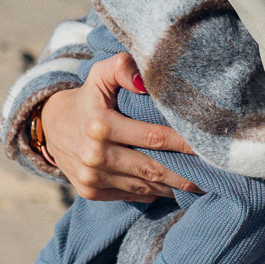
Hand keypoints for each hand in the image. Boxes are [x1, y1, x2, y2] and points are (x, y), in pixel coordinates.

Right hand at [39, 54, 199, 200]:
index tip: (206, 146)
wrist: (51, 126)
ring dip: (173, 185)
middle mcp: (95, 154)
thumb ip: (122, 68)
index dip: (182, 143)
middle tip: (213, 174)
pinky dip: (153, 192)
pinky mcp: (91, 192)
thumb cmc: (87, 97)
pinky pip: (131, 195)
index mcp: (100, 124)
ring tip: (199, 182)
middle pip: (153, 168)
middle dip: (185, 173)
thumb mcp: (100, 74)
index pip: (153, 137)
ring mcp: (92, 177)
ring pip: (144, 185)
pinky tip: (170, 186)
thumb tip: (146, 82)